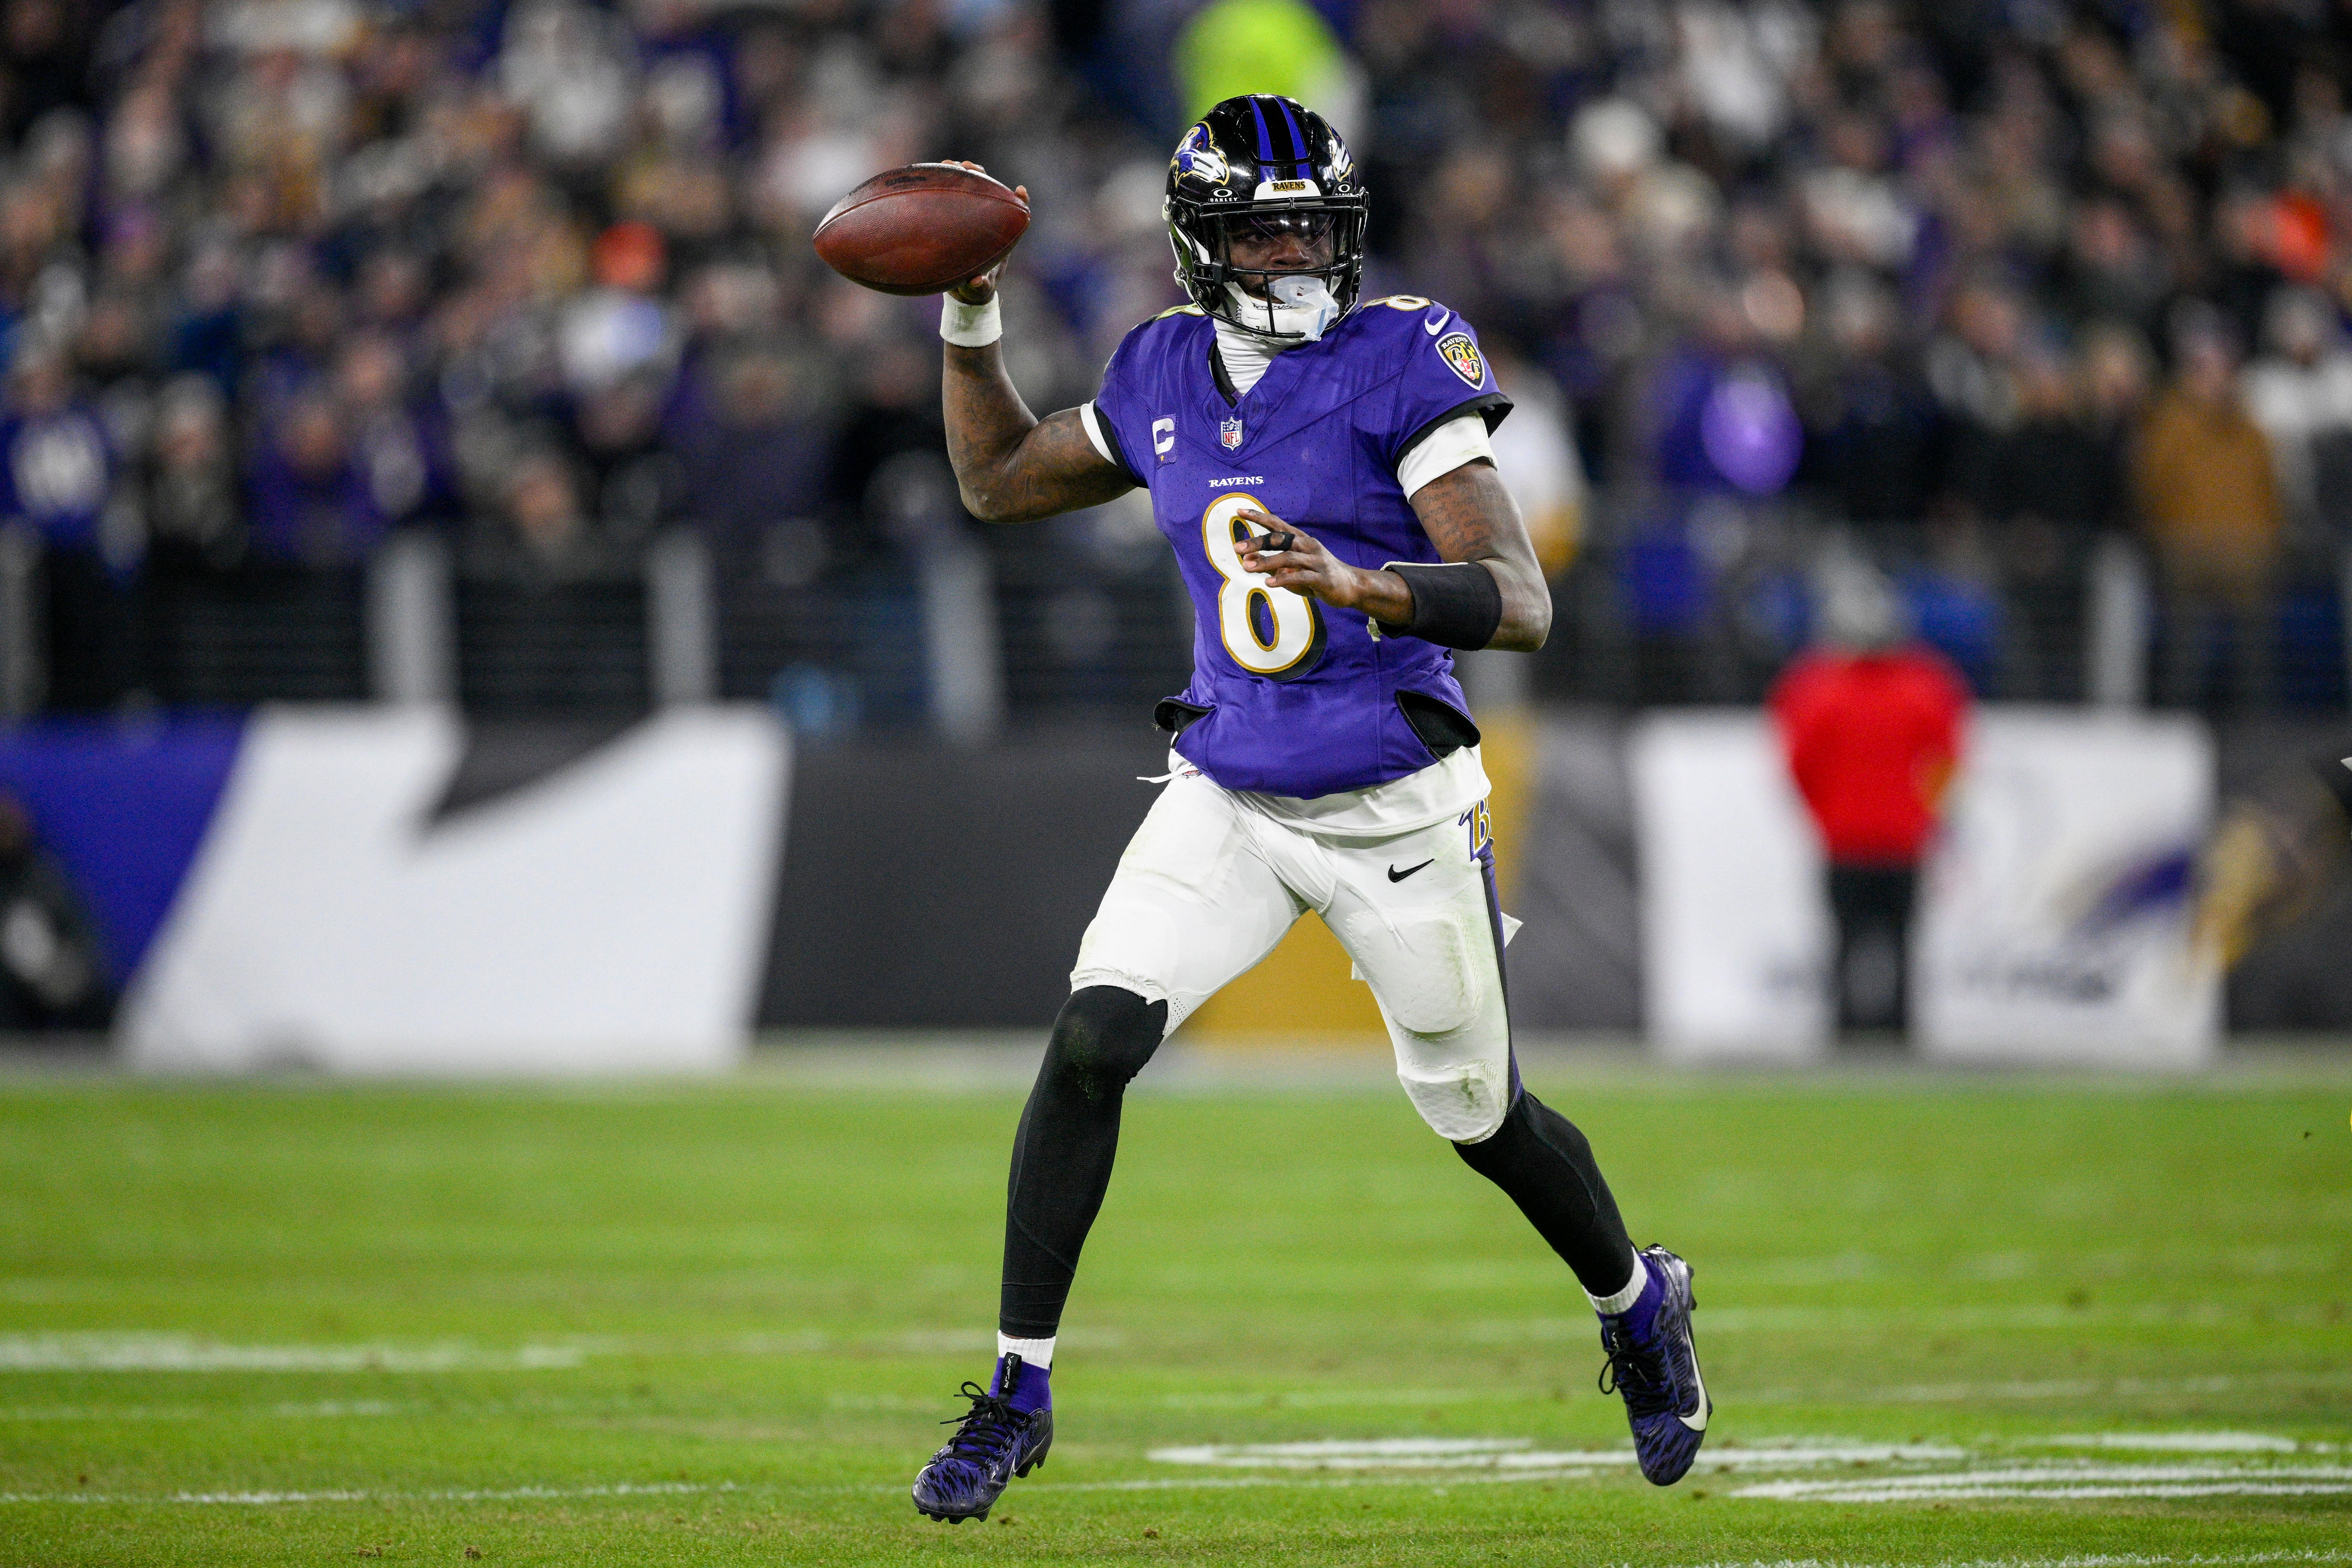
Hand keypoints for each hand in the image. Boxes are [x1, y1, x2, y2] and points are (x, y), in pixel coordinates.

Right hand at [946, 161, 1028, 304]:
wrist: (962, 288)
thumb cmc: (976, 287)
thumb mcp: (979, 290)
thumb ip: (979, 287)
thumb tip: (977, 281)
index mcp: (1001, 237)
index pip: (1015, 214)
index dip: (1020, 202)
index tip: (1020, 191)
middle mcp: (987, 221)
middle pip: (989, 191)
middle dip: (981, 175)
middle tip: (967, 167)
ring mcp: (970, 216)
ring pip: (969, 189)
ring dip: (961, 174)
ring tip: (948, 164)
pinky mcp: (954, 217)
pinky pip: (949, 197)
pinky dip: (943, 184)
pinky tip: (931, 174)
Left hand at [1232, 507, 1411, 623]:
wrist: (1350, 586)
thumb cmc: (1316, 576)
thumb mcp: (1290, 569)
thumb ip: (1270, 563)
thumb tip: (1247, 558)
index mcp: (1300, 539)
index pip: (1277, 524)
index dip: (1259, 516)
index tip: (1239, 511)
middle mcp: (1308, 546)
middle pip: (1280, 538)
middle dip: (1258, 541)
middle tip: (1237, 547)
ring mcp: (1316, 561)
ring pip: (1289, 557)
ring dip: (1267, 562)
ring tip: (1247, 567)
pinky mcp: (1322, 578)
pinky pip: (1301, 576)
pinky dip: (1284, 579)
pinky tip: (1269, 583)